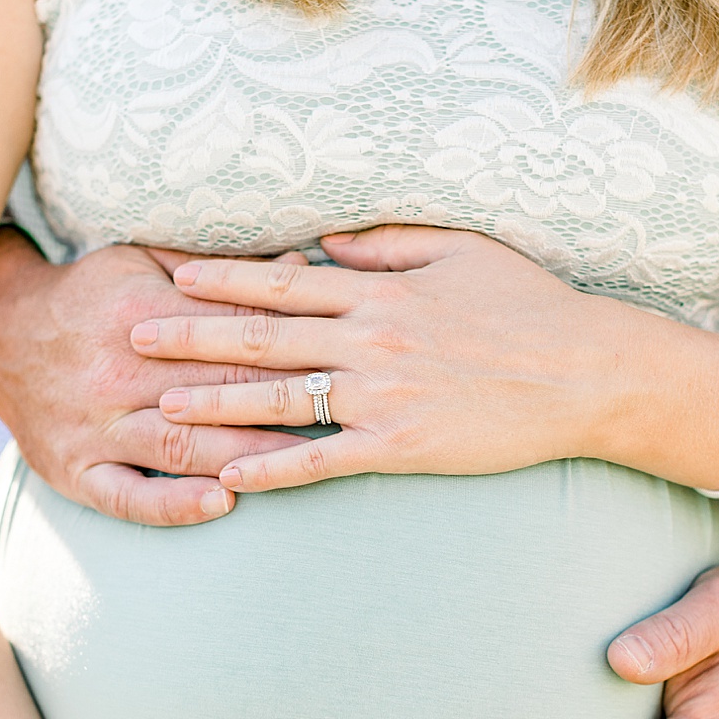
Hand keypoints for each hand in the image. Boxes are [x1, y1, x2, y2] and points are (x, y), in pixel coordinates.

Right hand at [0, 230, 315, 524]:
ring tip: (299, 463)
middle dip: (282, 403)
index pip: (232, 337)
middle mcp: (116, 374)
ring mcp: (94, 428)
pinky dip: (174, 504)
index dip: (292, 351)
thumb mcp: (144, 261)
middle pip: (216, 392)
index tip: (341, 362)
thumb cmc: (91, 295)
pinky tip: (221, 504)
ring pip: (181, 446)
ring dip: (243, 455)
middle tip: (340, 415)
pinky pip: (128, 496)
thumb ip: (218, 269)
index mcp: (140, 315)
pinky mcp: (74, 471)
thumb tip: (300, 261)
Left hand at [130, 225, 638, 492]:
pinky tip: (228, 475)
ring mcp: (382, 395)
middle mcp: (370, 339)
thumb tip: (324, 243)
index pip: (283, 280)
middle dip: (191, 336)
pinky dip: (272, 468)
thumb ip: (387, 244)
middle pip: (262, 336)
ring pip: (279, 397)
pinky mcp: (401, 446)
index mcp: (380, 291)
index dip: (223, 277)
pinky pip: (322, 460)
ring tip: (158, 405)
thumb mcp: (462, 251)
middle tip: (132, 337)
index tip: (172, 274)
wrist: (587, 373)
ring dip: (213, 402)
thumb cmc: (532, 307)